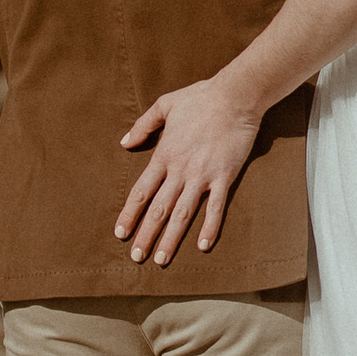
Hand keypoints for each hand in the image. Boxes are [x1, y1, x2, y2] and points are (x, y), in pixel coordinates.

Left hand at [115, 73, 265, 265]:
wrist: (235, 95)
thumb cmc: (200, 97)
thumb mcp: (165, 105)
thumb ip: (143, 125)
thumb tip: (124, 142)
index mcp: (164, 154)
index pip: (141, 191)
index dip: (129, 215)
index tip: (120, 234)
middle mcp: (180, 169)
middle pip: (159, 209)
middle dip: (146, 235)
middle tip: (136, 258)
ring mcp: (202, 175)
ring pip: (182, 214)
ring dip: (171, 238)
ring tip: (161, 260)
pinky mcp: (224, 176)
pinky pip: (215, 207)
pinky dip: (209, 228)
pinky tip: (202, 246)